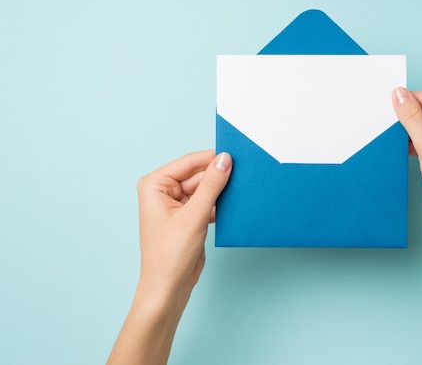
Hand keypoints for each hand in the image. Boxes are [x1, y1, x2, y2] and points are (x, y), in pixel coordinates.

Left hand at [107, 150, 231, 364]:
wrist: (169, 287)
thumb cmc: (169, 256)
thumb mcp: (194, 215)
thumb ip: (211, 185)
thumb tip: (225, 160)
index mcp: (155, 184)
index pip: (189, 162)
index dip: (212, 159)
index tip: (236, 155)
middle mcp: (163, 191)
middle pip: (199, 174)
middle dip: (219, 176)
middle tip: (243, 174)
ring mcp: (177, 204)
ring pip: (206, 188)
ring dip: (221, 191)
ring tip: (240, 191)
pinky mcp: (189, 216)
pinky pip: (208, 201)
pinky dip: (220, 203)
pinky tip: (233, 206)